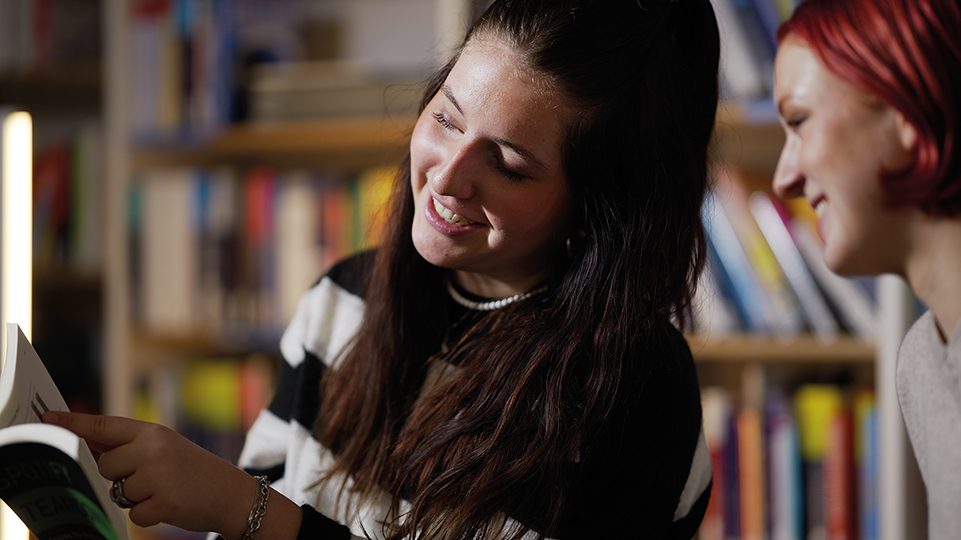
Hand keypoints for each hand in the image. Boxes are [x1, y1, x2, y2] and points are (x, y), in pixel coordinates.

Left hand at [42, 411, 254, 538]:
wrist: (231, 493)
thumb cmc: (194, 470)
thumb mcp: (165, 447)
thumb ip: (130, 444)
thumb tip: (88, 440)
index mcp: (153, 432)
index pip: (104, 425)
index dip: (73, 423)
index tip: (48, 417)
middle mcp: (153, 449)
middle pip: (105, 466)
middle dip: (120, 477)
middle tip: (149, 478)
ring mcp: (158, 476)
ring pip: (118, 492)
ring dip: (136, 498)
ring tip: (163, 490)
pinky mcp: (163, 502)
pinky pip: (134, 514)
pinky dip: (149, 515)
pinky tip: (170, 505)